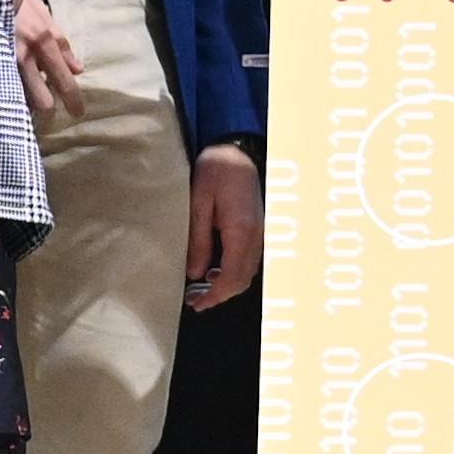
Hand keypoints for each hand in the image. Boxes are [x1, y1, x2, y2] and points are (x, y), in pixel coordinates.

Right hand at [12, 0, 82, 119]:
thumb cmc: (20, 4)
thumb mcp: (46, 19)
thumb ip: (63, 45)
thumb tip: (78, 70)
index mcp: (43, 43)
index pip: (63, 81)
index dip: (73, 101)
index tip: (78, 114)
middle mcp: (23, 57)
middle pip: (41, 101)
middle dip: (46, 106)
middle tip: (48, 104)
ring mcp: (2, 62)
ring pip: (19, 98)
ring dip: (25, 100)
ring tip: (26, 93)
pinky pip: (1, 87)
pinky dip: (7, 90)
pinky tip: (8, 86)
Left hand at [188, 148, 262, 309]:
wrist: (237, 150)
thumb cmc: (216, 170)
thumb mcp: (198, 203)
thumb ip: (198, 240)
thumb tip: (195, 274)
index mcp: (242, 230)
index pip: (233, 277)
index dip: (215, 296)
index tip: (197, 304)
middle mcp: (256, 235)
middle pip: (243, 280)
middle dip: (219, 295)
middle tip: (193, 301)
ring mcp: (260, 233)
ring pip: (247, 273)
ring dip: (225, 285)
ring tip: (199, 290)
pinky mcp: (257, 229)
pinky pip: (248, 260)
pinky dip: (232, 273)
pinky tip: (213, 272)